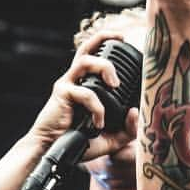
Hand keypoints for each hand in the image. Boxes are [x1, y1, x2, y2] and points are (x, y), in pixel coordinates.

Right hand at [26, 29, 140, 161]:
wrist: (54, 152)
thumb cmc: (80, 142)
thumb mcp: (111, 138)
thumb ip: (128, 129)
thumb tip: (136, 111)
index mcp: (87, 84)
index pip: (96, 58)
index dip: (109, 46)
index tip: (127, 42)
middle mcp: (76, 80)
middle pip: (86, 48)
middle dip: (104, 37)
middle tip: (122, 38)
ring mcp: (68, 85)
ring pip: (85, 61)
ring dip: (104, 67)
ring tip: (115, 84)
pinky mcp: (62, 94)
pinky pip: (85, 93)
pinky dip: (97, 107)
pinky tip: (98, 122)